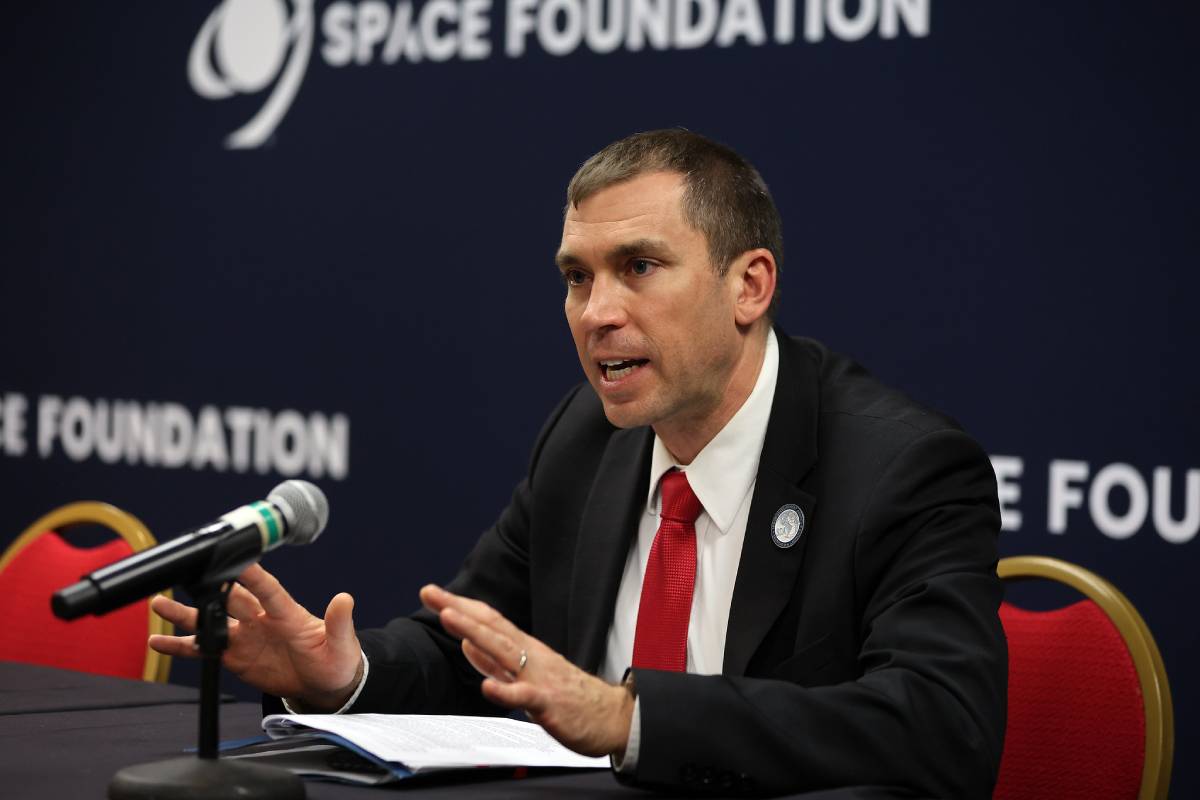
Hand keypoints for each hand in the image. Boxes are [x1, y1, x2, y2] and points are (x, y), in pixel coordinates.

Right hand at [148, 563, 362, 711]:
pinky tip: (159, 642)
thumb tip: (345, 598)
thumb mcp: (341, 643)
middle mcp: (261, 619)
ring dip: (185, 613)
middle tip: (185, 573)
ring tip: (158, 604)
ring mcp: (245, 636)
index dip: (254, 576)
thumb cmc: (335, 659)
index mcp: (287, 613)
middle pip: (231, 599)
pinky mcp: (235, 656)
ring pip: (211, 620)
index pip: (268, 590)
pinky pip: (204, 649)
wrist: (324, 684)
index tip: (237, 559)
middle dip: (210, 588)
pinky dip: (182, 645)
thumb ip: (339, 622)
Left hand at [420, 585, 632, 758]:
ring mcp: (539, 677)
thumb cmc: (569, 697)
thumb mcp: (525, 676)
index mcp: (524, 649)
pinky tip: (486, 686)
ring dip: (474, 633)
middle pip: (490, 627)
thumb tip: (465, 643)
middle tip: (429, 592)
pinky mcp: (549, 703)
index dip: (459, 606)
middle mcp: (530, 656)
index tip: (431, 593)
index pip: (487, 621)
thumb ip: (495, 662)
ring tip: (448, 617)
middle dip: (458, 608)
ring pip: (503, 651)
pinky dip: (504, 690)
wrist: (612, 718)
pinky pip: (524, 696)